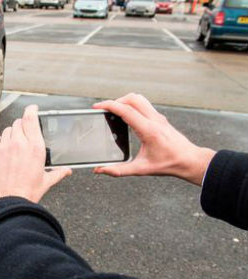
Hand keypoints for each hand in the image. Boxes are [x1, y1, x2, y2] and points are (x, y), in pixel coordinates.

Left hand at [0, 105, 71, 204]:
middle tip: (24, 136)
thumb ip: (57, 173)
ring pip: (7, 130)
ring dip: (11, 134)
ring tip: (14, 146)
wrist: (7, 203)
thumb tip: (66, 171)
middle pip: (18, 123)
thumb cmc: (26, 194)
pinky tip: (3, 150)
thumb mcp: (45, 182)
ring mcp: (4, 147)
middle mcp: (19, 143)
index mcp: (35, 147)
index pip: (31, 118)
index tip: (32, 108)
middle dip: (22, 127)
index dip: (31, 110)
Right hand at [93, 93, 215, 185]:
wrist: (189, 160)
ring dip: (125, 101)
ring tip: (114, 111)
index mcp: (149, 130)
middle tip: (104, 110)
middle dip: (115, 101)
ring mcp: (158, 117)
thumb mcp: (141, 169)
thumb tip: (100, 170)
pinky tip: (127, 117)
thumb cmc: (168, 164)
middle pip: (133, 98)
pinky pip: (144, 105)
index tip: (97, 107)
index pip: (126, 110)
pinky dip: (132, 105)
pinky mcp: (160, 118)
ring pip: (139, 99)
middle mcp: (154, 120)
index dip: (109, 106)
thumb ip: (119, 170)